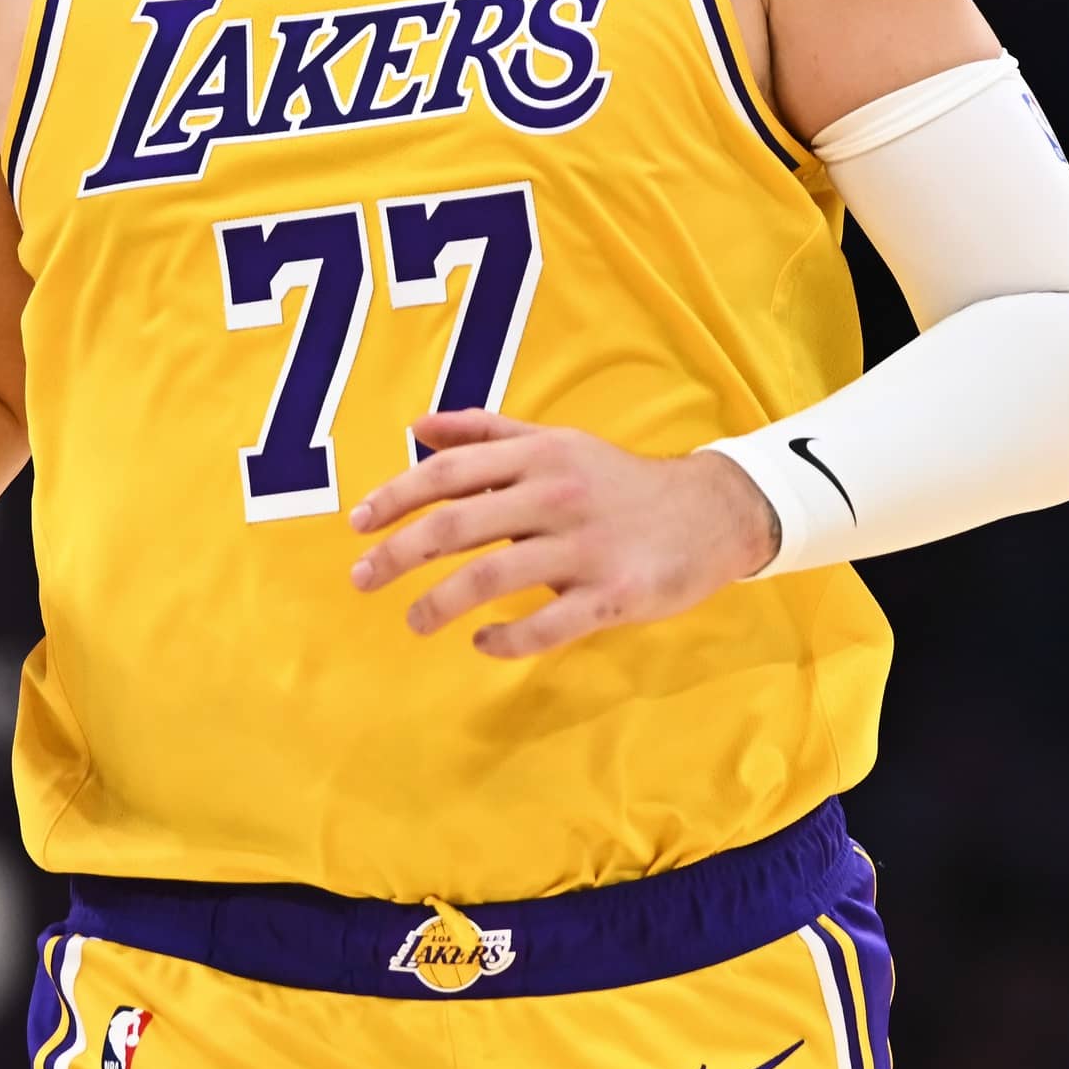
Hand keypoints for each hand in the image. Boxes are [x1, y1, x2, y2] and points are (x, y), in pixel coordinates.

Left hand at [347, 410, 780, 658]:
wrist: (711, 513)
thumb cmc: (619, 482)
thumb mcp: (556, 442)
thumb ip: (487, 431)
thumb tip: (418, 426)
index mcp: (540, 454)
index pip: (449, 472)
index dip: (395, 497)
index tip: (357, 525)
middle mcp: (557, 494)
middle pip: (457, 524)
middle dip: (398, 554)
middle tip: (362, 580)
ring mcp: (586, 546)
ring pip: (491, 577)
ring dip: (439, 603)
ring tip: (414, 620)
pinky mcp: (613, 594)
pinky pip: (545, 626)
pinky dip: (503, 640)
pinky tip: (481, 642)